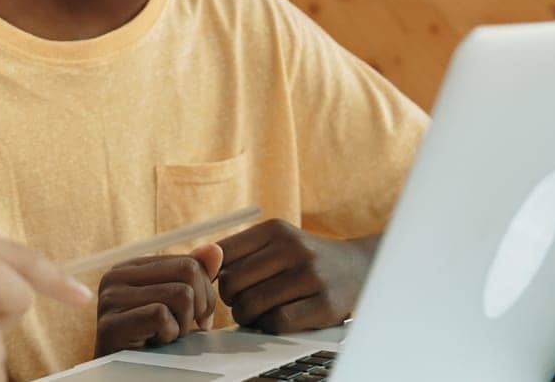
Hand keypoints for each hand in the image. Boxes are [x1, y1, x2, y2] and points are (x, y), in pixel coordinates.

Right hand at [93, 243, 222, 356]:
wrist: (123, 376)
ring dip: (183, 324)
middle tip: (187, 327)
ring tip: (166, 334)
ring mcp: (110, 299)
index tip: (198, 317)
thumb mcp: (176, 304)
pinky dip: (169, 335)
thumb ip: (193, 276)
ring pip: (181, 294)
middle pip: (188, 272)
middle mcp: (115, 276)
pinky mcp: (111, 325)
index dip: (205, 292)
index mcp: (130, 266)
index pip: (188, 261)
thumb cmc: (151, 340)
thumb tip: (214, 249)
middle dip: (199, 305)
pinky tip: (155, 343)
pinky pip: (162, 316)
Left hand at [214, 219, 375, 333]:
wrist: (358, 268)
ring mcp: (311, 276)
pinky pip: (278, 322)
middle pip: (232, 282)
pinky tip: (274, 319)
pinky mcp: (325, 304)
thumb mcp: (276, 241)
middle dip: (229, 298)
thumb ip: (239, 251)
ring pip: (252, 304)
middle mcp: (293, 248)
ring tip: (255, 312)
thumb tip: (197, 262)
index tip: (221, 283)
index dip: (213, 274)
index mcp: (275, 229)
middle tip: (241, 301)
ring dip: (246, 315)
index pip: (222, 252)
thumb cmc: (303, 258)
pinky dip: (268, 325)